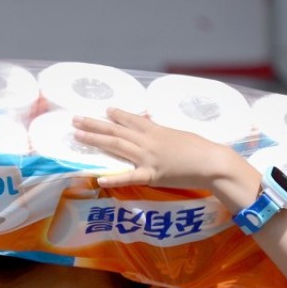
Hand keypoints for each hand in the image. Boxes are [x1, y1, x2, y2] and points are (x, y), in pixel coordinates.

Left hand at [72, 108, 236, 189]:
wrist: (211, 162)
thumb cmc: (200, 150)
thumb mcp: (179, 136)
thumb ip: (162, 134)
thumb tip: (153, 129)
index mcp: (156, 130)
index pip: (131, 119)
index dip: (116, 114)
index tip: (104, 110)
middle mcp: (148, 141)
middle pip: (116, 130)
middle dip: (94, 124)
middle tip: (75, 119)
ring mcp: (148, 158)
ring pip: (117, 146)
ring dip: (96, 140)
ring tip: (78, 136)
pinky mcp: (152, 175)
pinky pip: (129, 177)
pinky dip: (114, 177)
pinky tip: (98, 177)